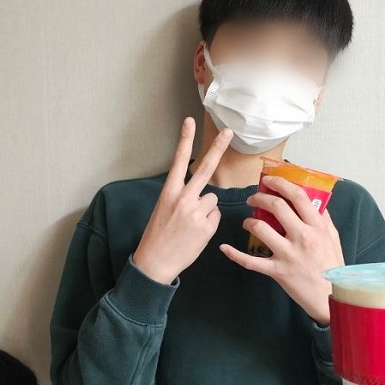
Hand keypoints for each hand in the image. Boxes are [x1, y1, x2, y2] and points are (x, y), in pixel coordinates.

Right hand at [132, 118, 231, 284]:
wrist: (155, 263)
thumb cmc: (158, 236)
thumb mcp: (164, 210)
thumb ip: (182, 197)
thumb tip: (205, 194)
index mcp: (169, 192)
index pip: (178, 160)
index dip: (185, 140)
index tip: (190, 121)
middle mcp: (183, 199)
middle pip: (205, 169)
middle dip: (217, 148)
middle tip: (228, 132)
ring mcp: (196, 212)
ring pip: (213, 199)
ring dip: (207, 209)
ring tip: (191, 224)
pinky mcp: (207, 226)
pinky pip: (216, 215)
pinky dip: (209, 222)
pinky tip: (197, 232)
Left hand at [219, 175, 345, 324]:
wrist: (331, 296)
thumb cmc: (332, 266)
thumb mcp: (333, 238)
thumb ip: (323, 218)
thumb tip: (314, 201)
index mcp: (316, 226)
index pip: (297, 196)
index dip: (280, 183)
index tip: (269, 180)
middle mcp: (302, 236)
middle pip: (276, 206)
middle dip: (259, 197)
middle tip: (253, 198)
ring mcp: (288, 254)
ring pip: (260, 228)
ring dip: (249, 221)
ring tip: (247, 221)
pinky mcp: (277, 271)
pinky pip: (251, 261)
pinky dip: (235, 254)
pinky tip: (224, 248)